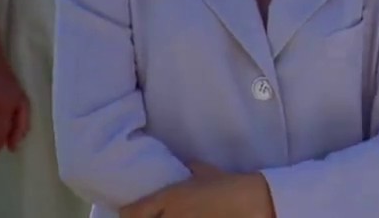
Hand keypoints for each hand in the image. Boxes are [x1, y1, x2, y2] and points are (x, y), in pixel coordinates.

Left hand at [121, 169, 272, 217]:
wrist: (250, 201)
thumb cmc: (229, 184)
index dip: (128, 214)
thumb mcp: (207, 172)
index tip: (130, 213)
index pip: (133, 212)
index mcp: (169, 197)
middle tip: (149, 216)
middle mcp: (170, 215)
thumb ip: (193, 169)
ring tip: (172, 215)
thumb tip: (188, 166)